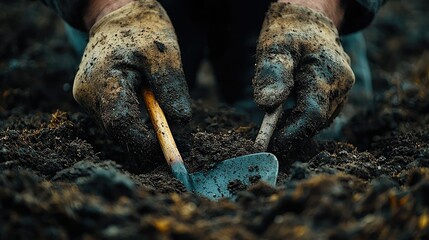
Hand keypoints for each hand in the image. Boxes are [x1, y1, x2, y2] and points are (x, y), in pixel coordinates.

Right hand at [73, 0, 190, 156]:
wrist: (118, 15)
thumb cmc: (143, 31)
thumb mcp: (165, 55)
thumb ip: (172, 90)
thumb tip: (181, 125)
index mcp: (103, 79)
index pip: (120, 124)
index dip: (144, 141)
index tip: (168, 146)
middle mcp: (88, 93)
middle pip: (118, 130)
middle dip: (146, 137)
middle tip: (172, 135)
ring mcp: (87, 97)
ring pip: (117, 126)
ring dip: (141, 125)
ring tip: (158, 103)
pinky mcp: (93, 98)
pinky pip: (115, 117)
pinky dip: (134, 117)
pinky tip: (144, 100)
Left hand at [252, 2, 354, 143]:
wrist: (308, 22)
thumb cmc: (289, 33)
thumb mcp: (275, 47)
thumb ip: (272, 73)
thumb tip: (267, 105)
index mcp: (329, 71)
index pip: (312, 113)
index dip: (292, 134)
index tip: (271, 145)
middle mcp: (341, 84)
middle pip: (316, 121)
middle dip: (292, 136)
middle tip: (267, 144)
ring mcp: (342, 91)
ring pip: (319, 120)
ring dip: (296, 129)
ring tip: (272, 132)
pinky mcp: (336, 95)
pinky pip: (319, 114)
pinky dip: (302, 120)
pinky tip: (285, 121)